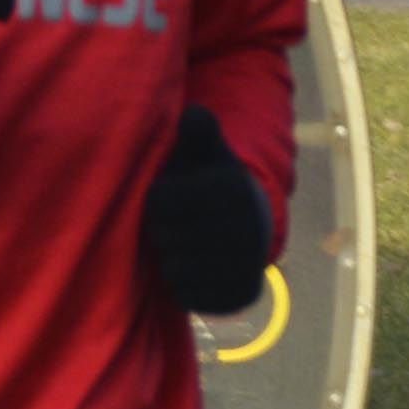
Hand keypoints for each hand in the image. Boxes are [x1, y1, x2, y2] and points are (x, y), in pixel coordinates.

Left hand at [137, 104, 276, 313]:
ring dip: (170, 257)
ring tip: (185, 244)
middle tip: (178, 223)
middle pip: (164, 236)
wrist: (250, 230)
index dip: (157, 199)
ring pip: (173, 267)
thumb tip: (195, 112)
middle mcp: (243, 229)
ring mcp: (243, 267)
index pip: (159, 201)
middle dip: (163, 229)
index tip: (170, 194)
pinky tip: (194, 268)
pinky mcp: (237, 297)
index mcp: (231, 189)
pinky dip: (182, 284)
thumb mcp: (207, 153)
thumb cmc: (212, 185)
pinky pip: (186, 295)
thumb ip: (198, 131)